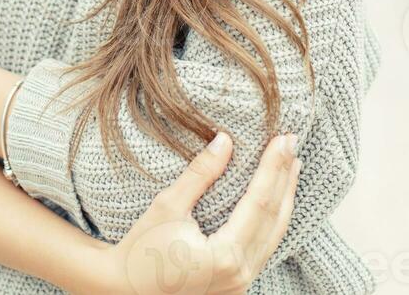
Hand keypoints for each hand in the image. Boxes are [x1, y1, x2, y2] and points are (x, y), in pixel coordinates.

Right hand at [97, 131, 299, 294]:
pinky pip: (264, 246)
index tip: (283, 138)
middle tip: (292, 141)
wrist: (125, 288)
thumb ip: (201, 173)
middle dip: (284, 177)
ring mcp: (240, 283)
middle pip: (274, 218)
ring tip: (292, 164)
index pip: (260, 202)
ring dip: (284, 196)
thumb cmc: (141, 248)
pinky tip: (276, 197)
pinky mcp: (236, 283)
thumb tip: (226, 140)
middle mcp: (240, 275)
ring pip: (274, 235)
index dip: (272, 167)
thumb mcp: (168, 205)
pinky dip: (273, 218)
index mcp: (225, 257)